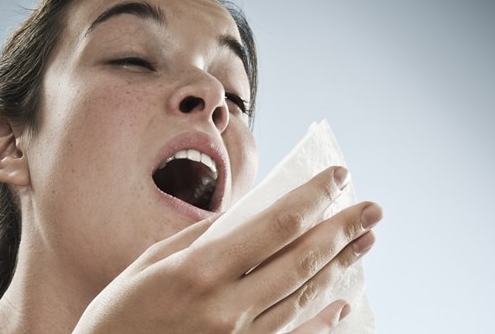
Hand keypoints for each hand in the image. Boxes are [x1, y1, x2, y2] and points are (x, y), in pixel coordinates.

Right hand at [73, 166, 381, 332]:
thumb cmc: (121, 314)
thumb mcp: (150, 264)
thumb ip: (203, 239)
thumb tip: (247, 216)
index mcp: (200, 270)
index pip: (275, 225)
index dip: (312, 197)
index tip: (338, 175)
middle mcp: (227, 306)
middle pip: (301, 259)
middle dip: (342, 229)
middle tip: (373, 208)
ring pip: (306, 296)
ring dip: (341, 265)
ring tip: (367, 242)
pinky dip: (324, 318)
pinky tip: (345, 300)